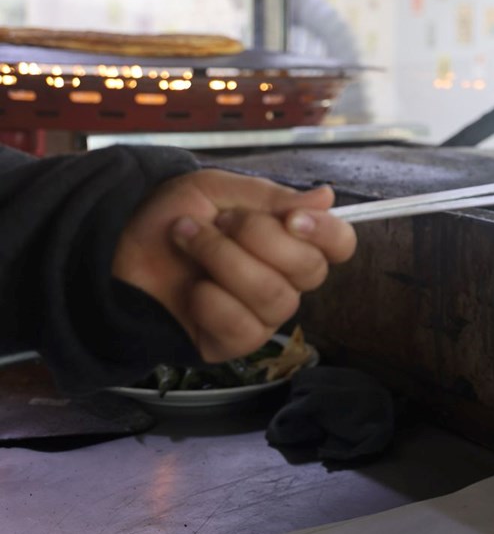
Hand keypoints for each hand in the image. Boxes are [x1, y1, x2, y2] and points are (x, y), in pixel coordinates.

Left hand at [112, 170, 355, 361]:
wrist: (115, 246)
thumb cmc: (169, 216)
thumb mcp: (216, 190)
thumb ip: (269, 196)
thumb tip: (326, 197)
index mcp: (291, 241)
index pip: (340, 244)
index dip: (326, 233)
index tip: (292, 219)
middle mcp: (286, 280)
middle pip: (310, 270)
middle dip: (257, 238)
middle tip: (217, 221)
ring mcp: (262, 314)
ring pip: (276, 297)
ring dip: (225, 261)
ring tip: (189, 240)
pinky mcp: (231, 343)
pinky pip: (245, 329)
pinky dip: (213, 303)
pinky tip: (192, 289)